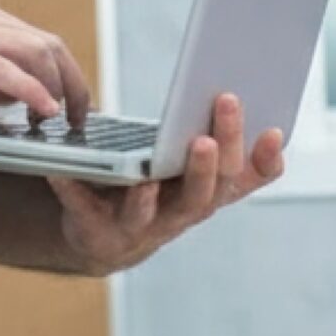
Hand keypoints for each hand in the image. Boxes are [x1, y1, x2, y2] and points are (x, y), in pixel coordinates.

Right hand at [0, 0, 89, 122]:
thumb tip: (7, 95)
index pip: (34, 37)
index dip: (61, 67)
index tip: (73, 96)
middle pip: (46, 42)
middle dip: (73, 78)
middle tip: (84, 111)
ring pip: (33, 52)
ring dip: (59, 85)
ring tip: (70, 115)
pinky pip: (4, 71)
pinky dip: (32, 90)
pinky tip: (45, 109)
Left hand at [48, 94, 283, 274]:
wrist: (105, 235)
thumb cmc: (157, 188)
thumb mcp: (192, 168)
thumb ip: (222, 142)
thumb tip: (250, 100)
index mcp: (207, 192)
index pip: (242, 178)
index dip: (263, 161)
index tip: (273, 130)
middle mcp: (180, 213)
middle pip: (201, 193)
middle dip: (206, 163)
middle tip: (208, 132)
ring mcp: (139, 226)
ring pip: (152, 213)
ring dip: (148, 197)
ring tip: (148, 177)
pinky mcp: (96, 229)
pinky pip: (84, 208)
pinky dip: (74, 190)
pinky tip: (62, 173)